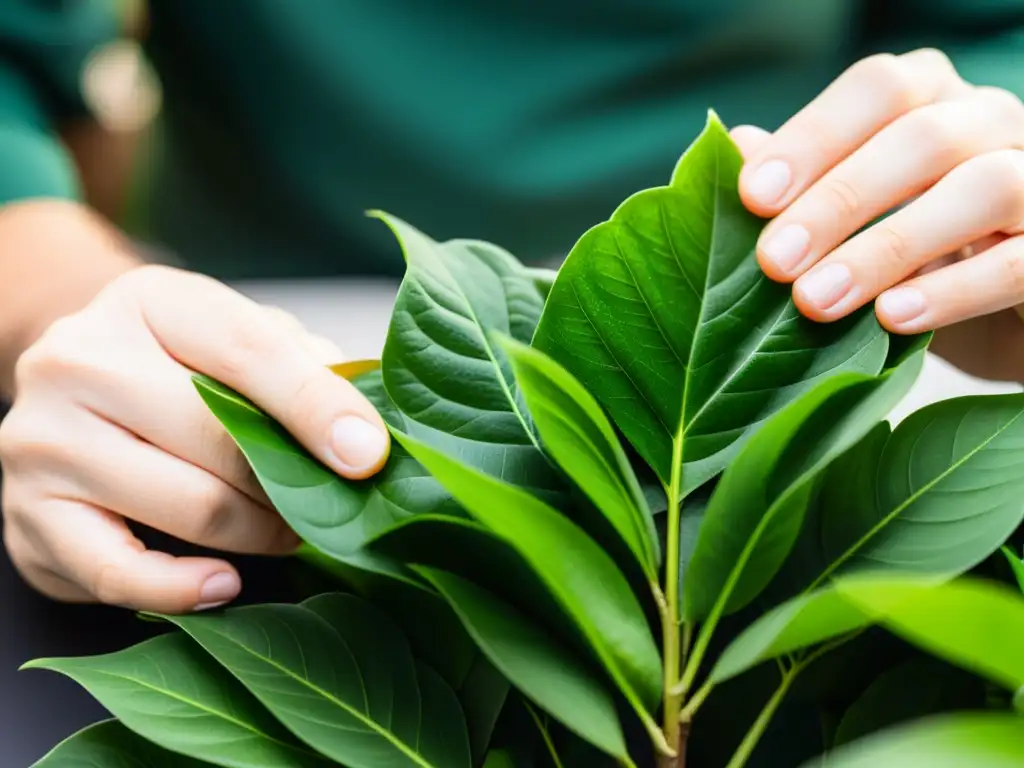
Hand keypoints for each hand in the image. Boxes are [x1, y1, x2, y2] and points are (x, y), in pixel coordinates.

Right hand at [0, 265, 389, 612]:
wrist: (79, 389)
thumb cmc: (183, 367)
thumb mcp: (240, 340)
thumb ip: (304, 370)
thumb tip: (363, 433)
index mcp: (148, 302)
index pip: (247, 351)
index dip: (318, 407)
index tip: (369, 455)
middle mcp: (78, 361)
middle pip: (220, 438)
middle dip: (293, 484)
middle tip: (333, 506)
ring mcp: (42, 439)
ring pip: (189, 507)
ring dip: (259, 533)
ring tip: (289, 532)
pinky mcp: (28, 517)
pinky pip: (119, 572)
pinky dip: (184, 589)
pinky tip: (225, 584)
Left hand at [734, 49, 1023, 381]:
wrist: (999, 318)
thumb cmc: (910, 261)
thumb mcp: (848, 226)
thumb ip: (802, 186)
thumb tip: (737, 144)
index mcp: (933, 102)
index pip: (878, 88)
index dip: (813, 137)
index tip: (753, 196)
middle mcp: (991, 126)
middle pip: (923, 136)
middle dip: (837, 200)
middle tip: (773, 263)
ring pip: (983, 188)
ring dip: (889, 246)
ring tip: (817, 301)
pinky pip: (1021, 261)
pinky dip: (954, 290)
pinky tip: (892, 319)